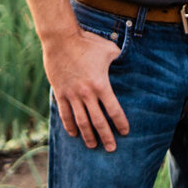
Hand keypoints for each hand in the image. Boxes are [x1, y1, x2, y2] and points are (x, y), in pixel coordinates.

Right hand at [43, 23, 130, 151]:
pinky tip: (74, 134)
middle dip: (106, 136)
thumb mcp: (109, 49)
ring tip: (92, 145)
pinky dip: (69, 125)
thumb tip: (127, 61)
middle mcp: (87, 94)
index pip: (114, 110)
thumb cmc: (87, 42)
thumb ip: (119, 59)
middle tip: (111, 148)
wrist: (61, 39)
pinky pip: (65, 114)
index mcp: (101, 85)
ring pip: (81, 121)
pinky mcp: (60, 93)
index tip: (125, 132)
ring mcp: (72, 95)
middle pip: (98, 121)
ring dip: (88, 135)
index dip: (120, 123)